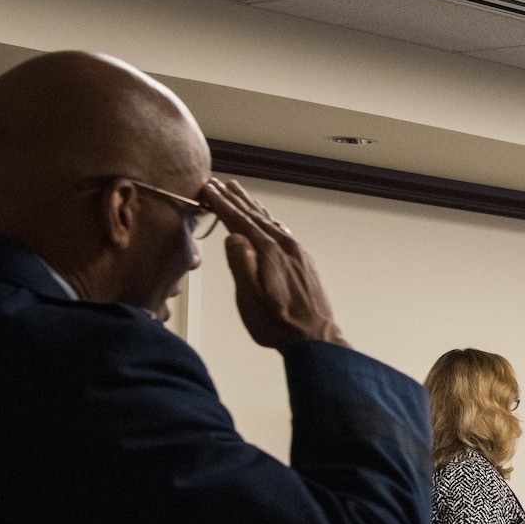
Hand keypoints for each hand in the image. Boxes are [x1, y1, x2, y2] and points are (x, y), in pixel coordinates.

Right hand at [203, 178, 347, 349]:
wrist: (317, 339)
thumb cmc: (278, 324)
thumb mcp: (250, 298)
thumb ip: (241, 264)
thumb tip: (233, 236)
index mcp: (268, 251)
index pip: (239, 220)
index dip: (221, 204)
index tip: (207, 188)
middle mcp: (286, 246)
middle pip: (255, 216)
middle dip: (235, 199)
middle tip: (219, 184)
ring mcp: (298, 253)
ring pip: (270, 221)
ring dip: (252, 207)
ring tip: (239, 192)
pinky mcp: (305, 262)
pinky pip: (282, 232)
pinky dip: (269, 221)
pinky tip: (267, 220)